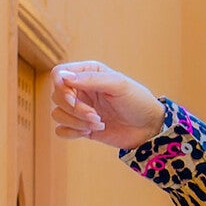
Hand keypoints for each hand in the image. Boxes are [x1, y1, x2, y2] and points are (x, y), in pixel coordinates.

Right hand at [50, 60, 164, 150]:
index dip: (62, 88)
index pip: (58, 74)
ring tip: (99, 124)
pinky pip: (61, 130)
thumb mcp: (118, 85)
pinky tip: (89, 133)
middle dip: (75, 109)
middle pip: (56, 96)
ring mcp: (80, 108)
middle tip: (97, 116)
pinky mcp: (81, 127)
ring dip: (76, 122)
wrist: (149, 128)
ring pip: (58, 114)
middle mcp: (80, 89)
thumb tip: (64, 77)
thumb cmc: (138, 101)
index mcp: (87, 72)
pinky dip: (71, 133)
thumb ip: (91, 79)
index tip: (77, 100)